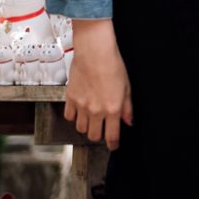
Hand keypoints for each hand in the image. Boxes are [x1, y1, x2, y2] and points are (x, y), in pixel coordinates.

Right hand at [65, 20, 132, 149]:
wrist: (94, 52)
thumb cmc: (112, 65)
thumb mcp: (127, 87)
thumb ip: (127, 107)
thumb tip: (128, 121)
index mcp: (112, 109)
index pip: (112, 135)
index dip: (113, 144)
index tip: (113, 146)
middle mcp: (96, 110)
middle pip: (94, 136)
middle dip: (99, 136)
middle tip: (102, 131)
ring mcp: (82, 106)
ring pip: (81, 128)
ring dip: (87, 126)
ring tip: (92, 119)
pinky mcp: (70, 98)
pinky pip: (69, 116)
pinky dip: (74, 117)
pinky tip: (80, 110)